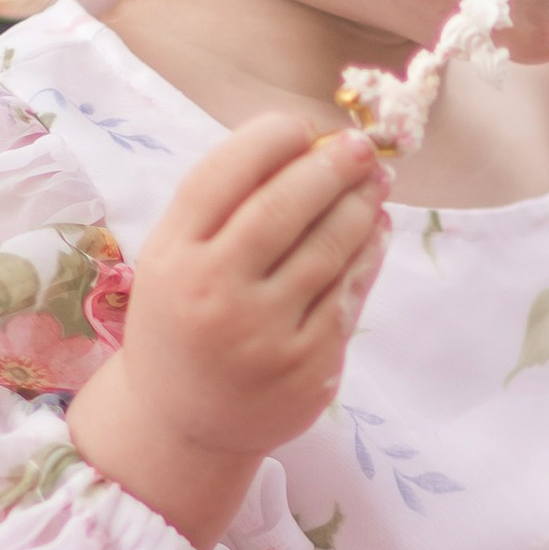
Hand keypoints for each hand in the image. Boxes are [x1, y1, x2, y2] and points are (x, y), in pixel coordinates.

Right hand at [70, 113, 385, 549]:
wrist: (182, 425)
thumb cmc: (182, 323)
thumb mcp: (174, 260)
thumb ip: (222, 208)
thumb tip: (304, 144)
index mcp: (172, 257)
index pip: (223, 176)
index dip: (268, 140)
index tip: (299, 124)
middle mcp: (214, 293)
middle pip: (284, 208)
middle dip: (330, 166)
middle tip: (359, 145)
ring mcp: (264, 334)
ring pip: (328, 249)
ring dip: (360, 205)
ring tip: (375, 180)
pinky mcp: (307, 366)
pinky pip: (348, 293)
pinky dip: (368, 254)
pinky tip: (376, 229)